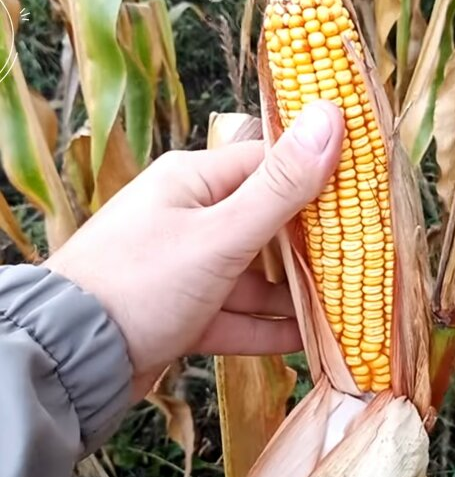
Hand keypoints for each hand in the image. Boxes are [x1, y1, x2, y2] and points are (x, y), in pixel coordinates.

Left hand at [43, 101, 343, 398]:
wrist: (70, 360)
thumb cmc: (143, 281)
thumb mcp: (222, 233)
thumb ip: (282, 185)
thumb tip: (331, 116)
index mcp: (194, 182)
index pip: (269, 166)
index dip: (316, 179)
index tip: (362, 196)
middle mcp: (190, 218)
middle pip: (266, 224)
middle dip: (311, 246)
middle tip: (361, 258)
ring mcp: (185, 268)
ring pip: (253, 276)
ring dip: (293, 295)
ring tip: (344, 307)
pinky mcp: (182, 312)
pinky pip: (235, 314)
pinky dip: (266, 327)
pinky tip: (307, 341)